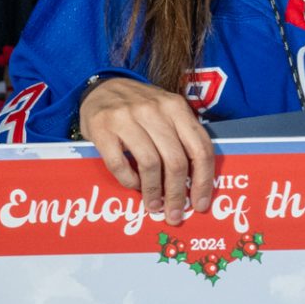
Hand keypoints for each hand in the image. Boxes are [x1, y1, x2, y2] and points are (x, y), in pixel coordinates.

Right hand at [78, 77, 215, 226]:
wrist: (100, 88)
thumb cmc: (139, 108)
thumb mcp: (166, 112)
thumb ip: (182, 137)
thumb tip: (195, 184)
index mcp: (176, 107)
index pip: (200, 148)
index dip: (204, 181)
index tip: (200, 204)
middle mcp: (154, 110)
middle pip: (176, 160)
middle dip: (177, 194)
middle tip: (174, 214)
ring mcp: (127, 117)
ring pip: (150, 164)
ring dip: (153, 192)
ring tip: (154, 206)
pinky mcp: (102, 127)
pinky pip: (119, 164)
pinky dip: (129, 181)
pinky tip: (133, 185)